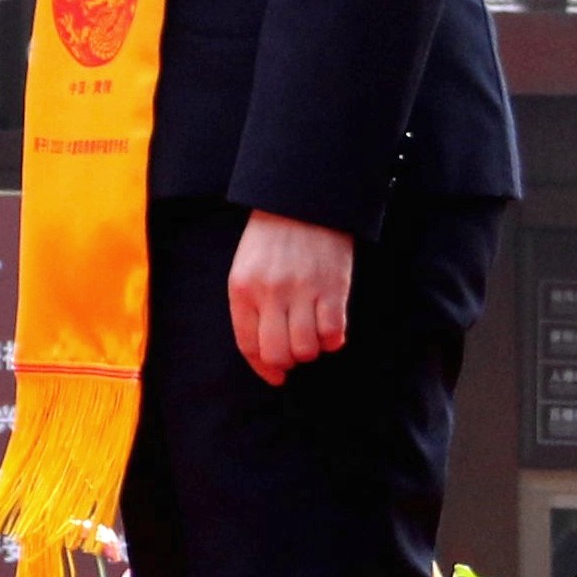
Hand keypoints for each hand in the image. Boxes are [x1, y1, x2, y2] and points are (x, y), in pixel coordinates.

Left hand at [228, 211, 355, 383]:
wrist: (302, 200)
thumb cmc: (271, 239)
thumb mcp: (245, 269)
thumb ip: (251, 307)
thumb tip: (266, 356)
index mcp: (242, 289)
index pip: (248, 345)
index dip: (263, 367)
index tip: (275, 376)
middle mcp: (269, 293)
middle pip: (278, 354)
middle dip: (287, 362)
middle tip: (295, 351)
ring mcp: (302, 291)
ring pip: (307, 348)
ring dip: (311, 349)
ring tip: (313, 333)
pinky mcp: (333, 288)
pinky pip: (334, 333)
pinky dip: (333, 339)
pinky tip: (330, 325)